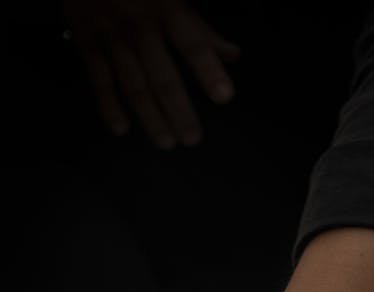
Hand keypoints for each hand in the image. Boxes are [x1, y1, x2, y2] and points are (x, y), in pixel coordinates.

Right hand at [62, 0, 238, 146]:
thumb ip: (200, 27)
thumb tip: (232, 54)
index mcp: (165, 7)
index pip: (192, 43)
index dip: (208, 70)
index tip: (224, 96)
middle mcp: (138, 25)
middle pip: (162, 76)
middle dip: (178, 110)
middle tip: (192, 138)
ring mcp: (111, 35)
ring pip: (134, 84)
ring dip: (150, 117)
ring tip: (167, 142)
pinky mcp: (87, 41)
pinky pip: (99, 78)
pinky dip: (109, 106)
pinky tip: (121, 129)